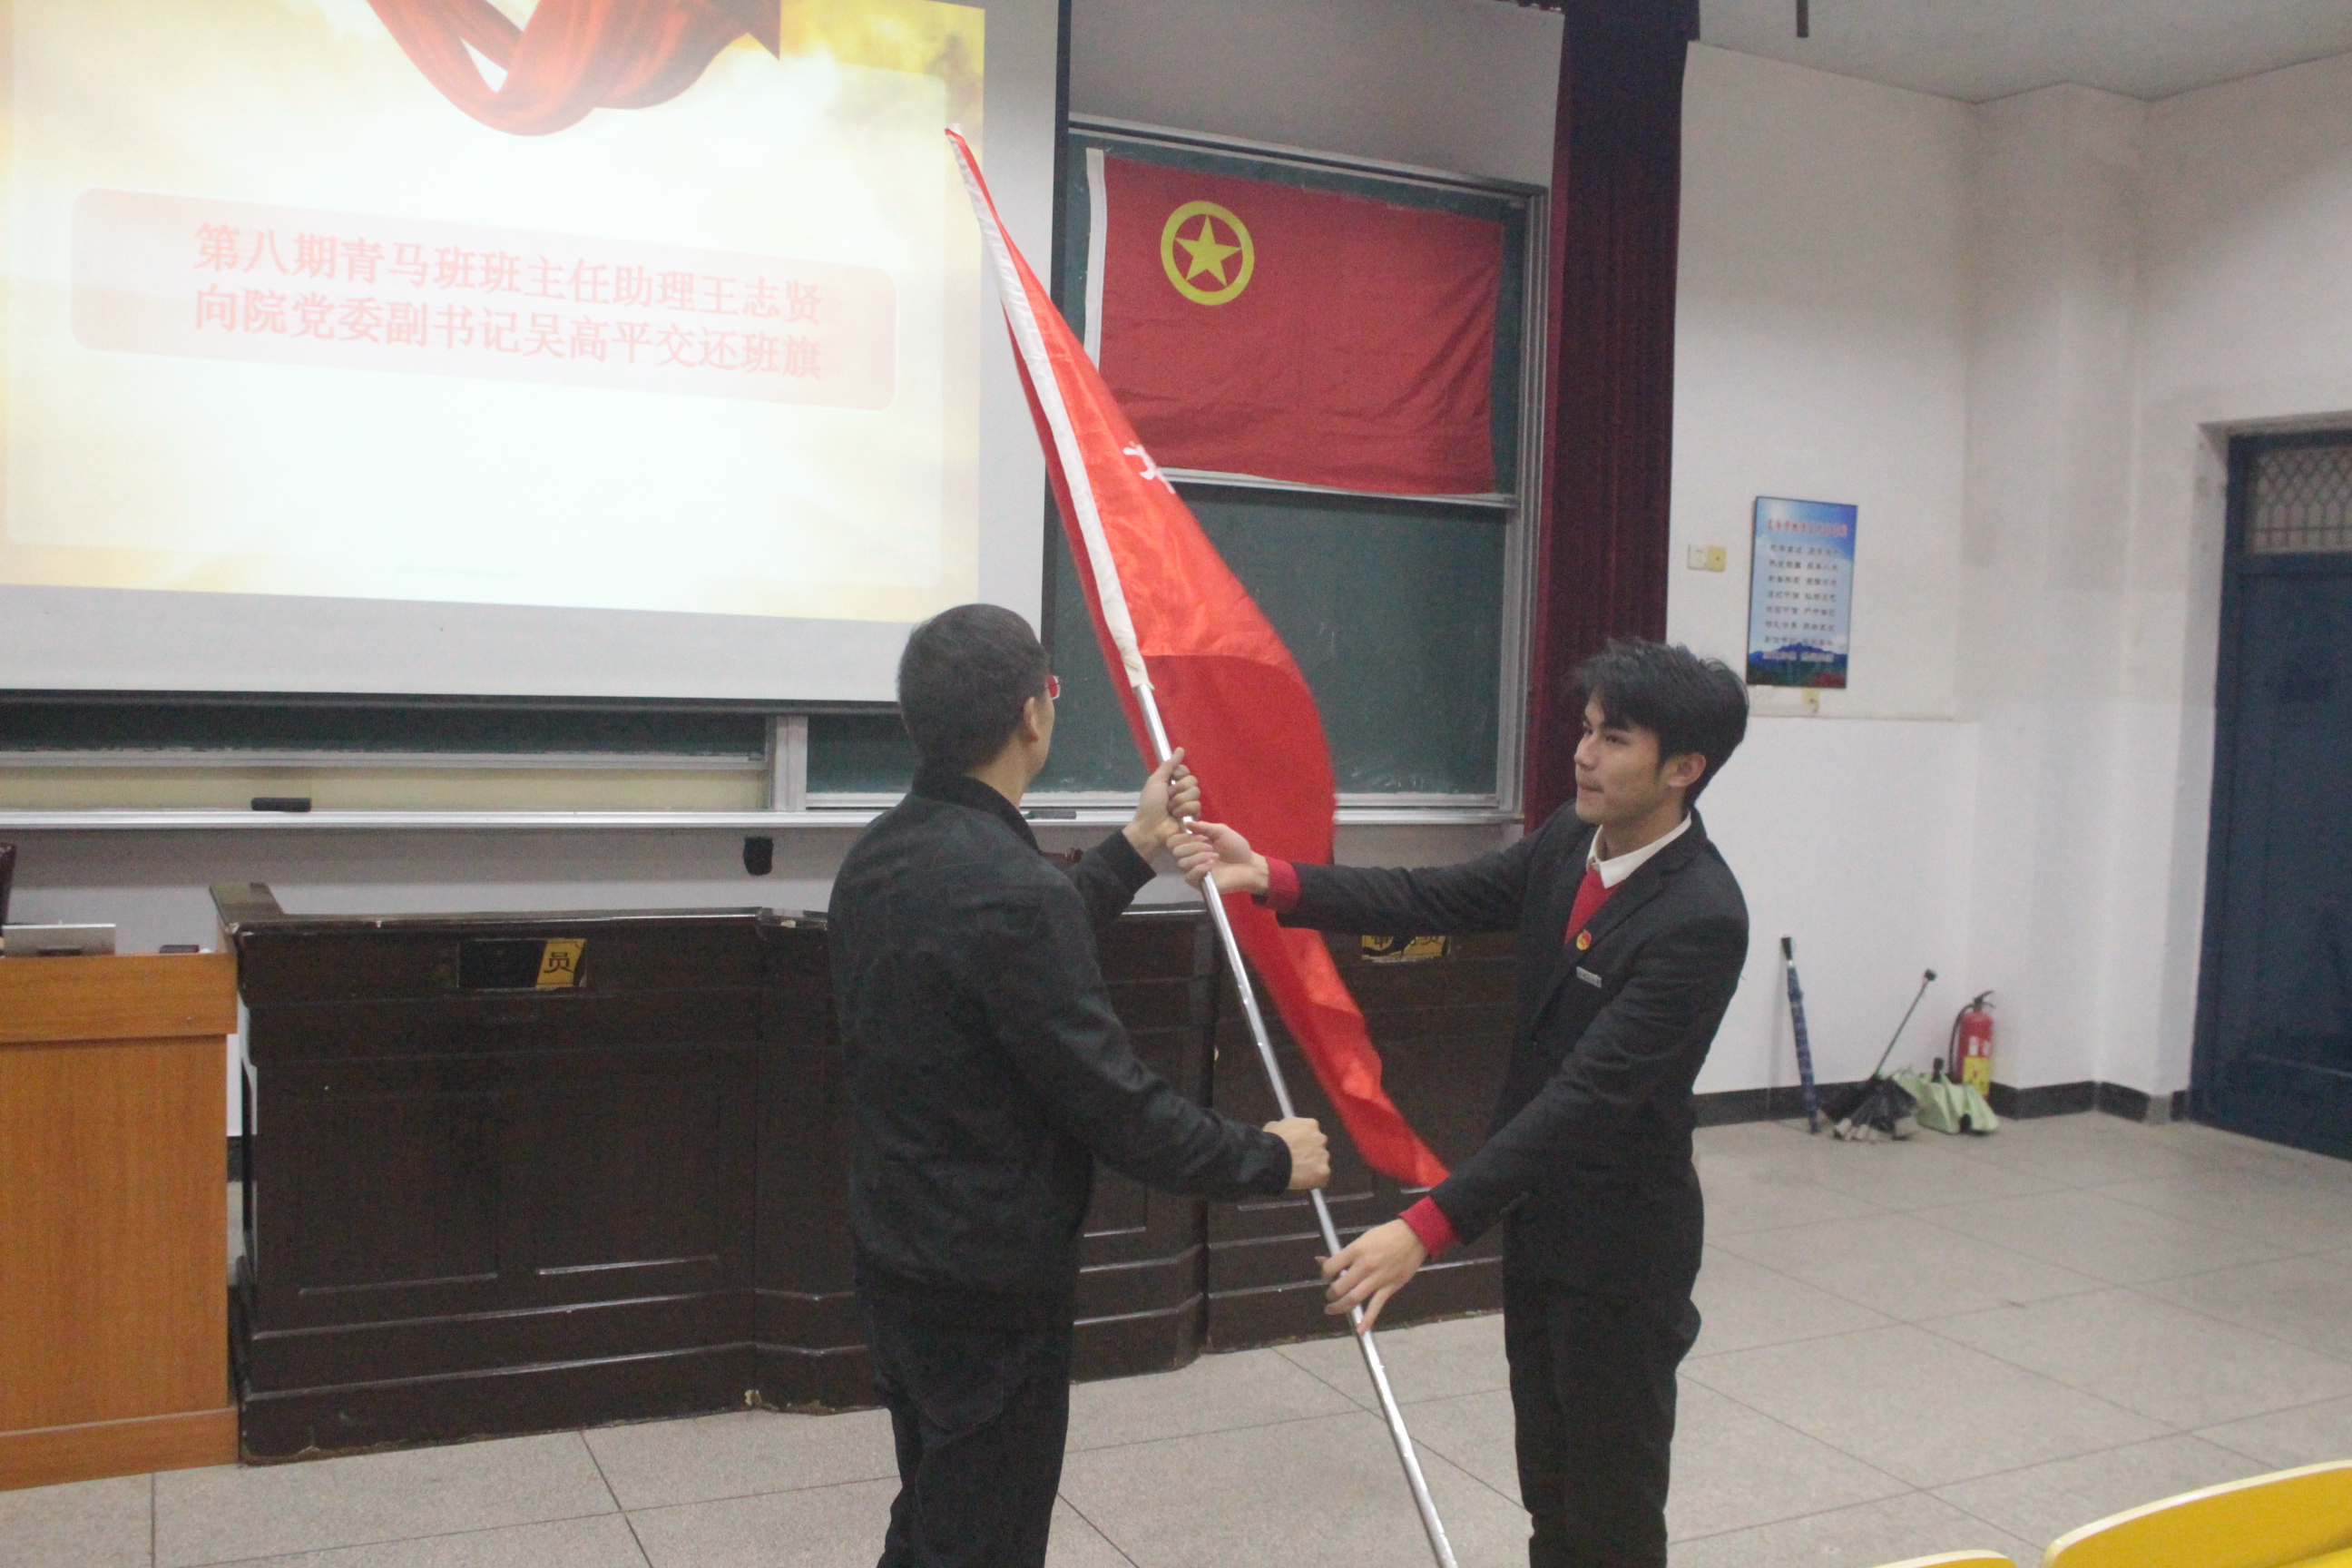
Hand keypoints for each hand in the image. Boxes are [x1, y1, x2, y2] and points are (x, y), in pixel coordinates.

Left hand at [1124, 749, 1198, 857]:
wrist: (1150, 828)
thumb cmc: (1150, 805)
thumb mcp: (1156, 781)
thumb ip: (1168, 765)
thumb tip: (1180, 749)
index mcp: (1171, 781)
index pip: (1185, 770)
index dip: (1179, 775)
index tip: (1170, 781)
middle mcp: (1181, 791)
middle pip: (1192, 781)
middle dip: (1178, 790)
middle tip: (1167, 798)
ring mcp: (1187, 803)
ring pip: (1195, 793)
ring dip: (1180, 802)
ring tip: (1170, 810)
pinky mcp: (1193, 816)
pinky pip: (1197, 806)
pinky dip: (1185, 811)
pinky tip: (1177, 817)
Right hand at [1170, 820, 1269, 896]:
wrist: (1249, 866)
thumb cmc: (1236, 848)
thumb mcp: (1222, 832)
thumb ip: (1204, 827)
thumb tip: (1187, 823)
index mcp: (1193, 843)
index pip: (1173, 840)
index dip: (1182, 837)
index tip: (1198, 836)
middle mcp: (1190, 856)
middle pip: (1176, 851)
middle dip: (1193, 846)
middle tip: (1210, 847)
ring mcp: (1194, 870)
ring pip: (1182, 863)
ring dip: (1199, 857)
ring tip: (1215, 857)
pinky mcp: (1199, 883)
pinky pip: (1189, 876)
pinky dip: (1199, 868)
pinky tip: (1211, 865)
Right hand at [1266, 1117, 1328, 1190]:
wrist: (1272, 1158)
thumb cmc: (1269, 1141)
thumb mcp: (1274, 1126)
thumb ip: (1284, 1128)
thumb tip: (1282, 1132)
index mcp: (1311, 1125)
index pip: (1311, 1132)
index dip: (1301, 1142)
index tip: (1293, 1148)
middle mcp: (1321, 1138)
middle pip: (1318, 1148)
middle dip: (1309, 1154)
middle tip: (1295, 1162)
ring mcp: (1324, 1156)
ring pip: (1320, 1163)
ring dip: (1311, 1168)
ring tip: (1294, 1173)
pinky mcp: (1324, 1172)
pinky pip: (1320, 1179)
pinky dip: (1312, 1181)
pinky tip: (1298, 1181)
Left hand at [1321, 1218, 1426, 1332]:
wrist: (1413, 1236)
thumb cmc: (1385, 1235)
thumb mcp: (1362, 1239)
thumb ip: (1343, 1254)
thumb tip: (1320, 1260)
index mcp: (1355, 1251)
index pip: (1331, 1267)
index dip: (1325, 1273)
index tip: (1327, 1276)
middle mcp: (1364, 1266)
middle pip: (1339, 1287)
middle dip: (1331, 1294)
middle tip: (1330, 1295)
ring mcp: (1377, 1279)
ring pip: (1353, 1299)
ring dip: (1339, 1307)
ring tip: (1331, 1309)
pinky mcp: (1389, 1288)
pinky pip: (1376, 1306)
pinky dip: (1368, 1320)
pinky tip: (1360, 1330)